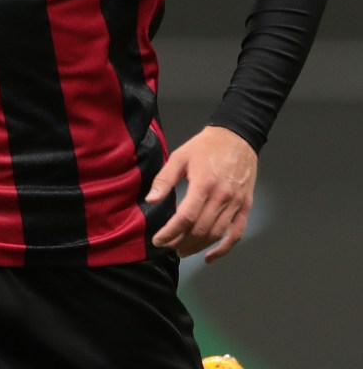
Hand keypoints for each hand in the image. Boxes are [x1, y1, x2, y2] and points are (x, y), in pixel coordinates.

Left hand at [145, 125, 256, 262]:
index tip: (158, 240)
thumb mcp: (180, 156)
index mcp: (204, 184)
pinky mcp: (245, 207)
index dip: (170, 232)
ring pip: (216, 235)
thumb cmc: (205, 146)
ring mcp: (236, 204)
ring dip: (197, 247)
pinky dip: (223, 250)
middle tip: (167, 246)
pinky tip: (208, 257)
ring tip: (181, 251)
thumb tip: (150, 200)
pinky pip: (236, 234)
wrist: (237, 138)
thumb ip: (164, 179)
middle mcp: (222, 197)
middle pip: (200, 230)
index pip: (186, 217)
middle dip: (180, 242)